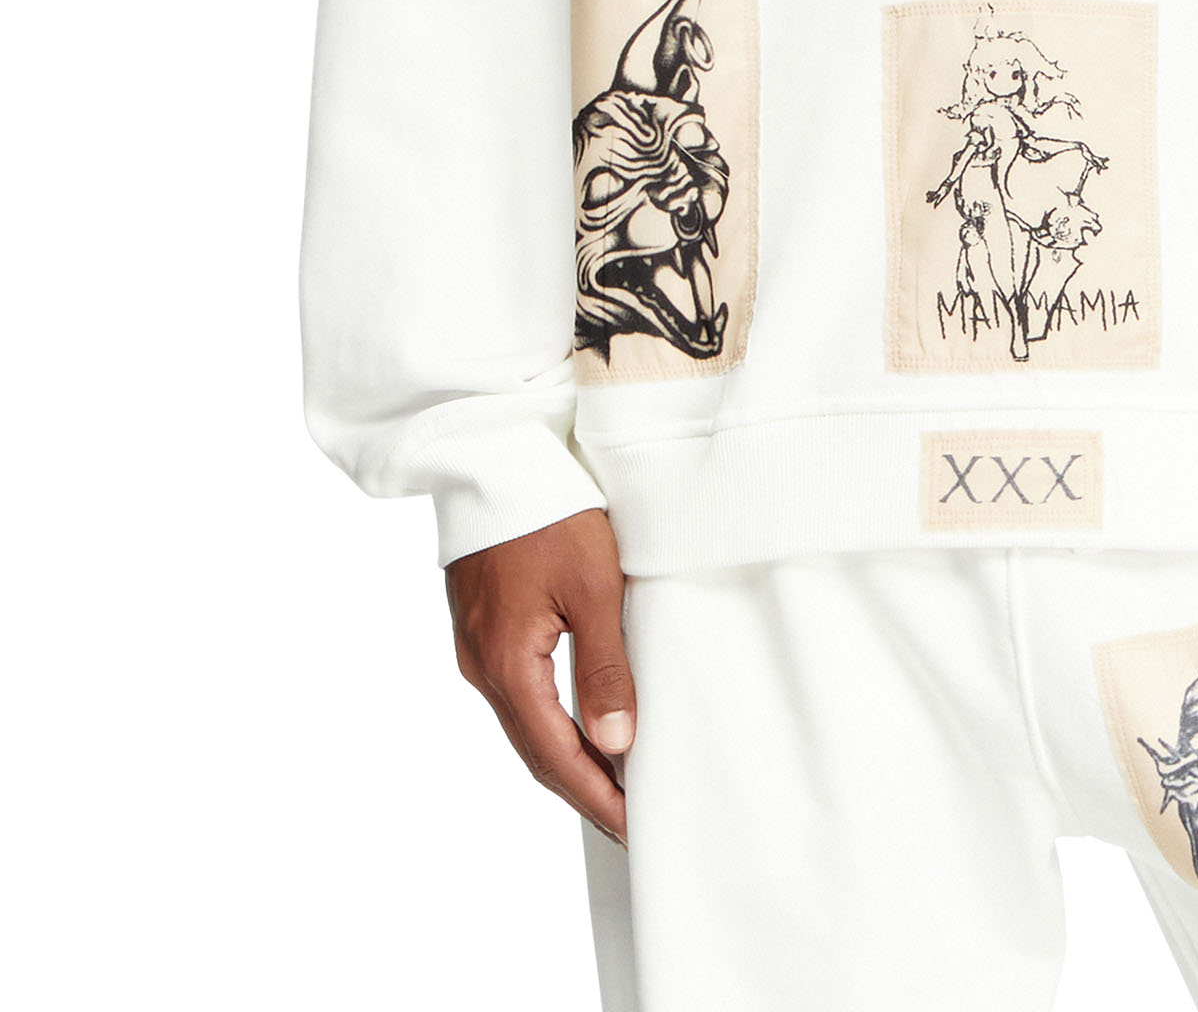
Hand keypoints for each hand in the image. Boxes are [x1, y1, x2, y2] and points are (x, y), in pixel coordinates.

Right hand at [446, 508, 634, 845]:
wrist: (492, 456)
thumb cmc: (548, 511)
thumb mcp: (592, 585)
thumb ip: (604, 667)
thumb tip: (616, 744)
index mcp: (508, 664)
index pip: (556, 756)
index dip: (597, 796)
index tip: (634, 827)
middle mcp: (483, 668)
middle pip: (536, 751)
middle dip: (584, 791)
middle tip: (630, 822)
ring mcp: (477, 650)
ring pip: (526, 726)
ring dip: (568, 760)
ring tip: (613, 786)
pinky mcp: (482, 630)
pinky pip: (519, 697)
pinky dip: (551, 725)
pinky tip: (580, 729)